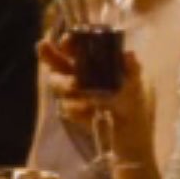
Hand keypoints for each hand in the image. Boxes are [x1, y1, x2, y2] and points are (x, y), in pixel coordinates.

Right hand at [40, 42, 153, 165]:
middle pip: (57, 63)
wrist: (131, 138)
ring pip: (58, 83)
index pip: (75, 48)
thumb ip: (132, 70)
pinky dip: (76, 107)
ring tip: (76, 86)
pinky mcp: (73, 113)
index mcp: (93, 64)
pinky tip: (89, 110)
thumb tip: (128, 54)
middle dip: (49, 54)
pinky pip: (67, 107)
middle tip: (43, 46)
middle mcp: (80, 76)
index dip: (69, 42)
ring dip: (65, 83)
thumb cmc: (133, 106)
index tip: (68, 39)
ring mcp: (74, 95)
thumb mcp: (136, 86)